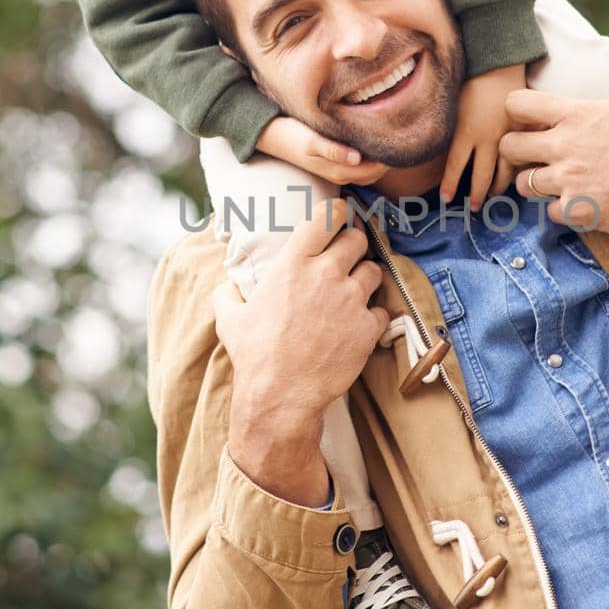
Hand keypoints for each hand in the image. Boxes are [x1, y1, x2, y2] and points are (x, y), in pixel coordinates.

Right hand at [213, 199, 390, 502]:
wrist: (280, 395)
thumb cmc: (254, 356)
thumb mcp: (229, 319)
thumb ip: (228, 295)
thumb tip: (226, 288)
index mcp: (293, 263)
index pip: (329, 216)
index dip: (339, 212)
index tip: (341, 216)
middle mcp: (326, 274)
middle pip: (358, 240)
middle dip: (355, 246)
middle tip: (348, 259)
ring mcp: (351, 300)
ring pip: (374, 271)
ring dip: (366, 278)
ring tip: (354, 292)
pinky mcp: (367, 327)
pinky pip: (382, 310)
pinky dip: (373, 316)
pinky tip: (359, 326)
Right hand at [258, 115, 387, 187]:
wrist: (273, 136)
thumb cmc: (293, 135)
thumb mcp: (312, 141)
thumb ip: (334, 151)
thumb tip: (357, 158)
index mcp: (340, 171)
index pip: (377, 169)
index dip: (389, 155)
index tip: (396, 135)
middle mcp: (343, 175)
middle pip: (377, 172)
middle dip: (388, 156)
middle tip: (396, 132)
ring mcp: (339, 171)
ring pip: (370, 170)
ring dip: (380, 156)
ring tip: (385, 134)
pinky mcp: (335, 163)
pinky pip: (361, 164)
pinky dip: (370, 155)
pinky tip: (370, 139)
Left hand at [438, 64, 525, 206]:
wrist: (499, 63)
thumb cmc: (471, 80)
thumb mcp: (452, 105)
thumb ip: (450, 129)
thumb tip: (442, 150)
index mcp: (466, 131)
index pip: (456, 167)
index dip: (451, 185)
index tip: (447, 199)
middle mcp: (488, 138)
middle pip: (483, 175)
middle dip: (478, 194)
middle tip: (475, 208)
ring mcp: (509, 135)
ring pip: (506, 170)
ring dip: (500, 186)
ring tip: (495, 196)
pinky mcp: (525, 131)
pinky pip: (525, 156)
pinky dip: (522, 169)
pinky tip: (519, 177)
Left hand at [498, 58, 608, 247]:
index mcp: (576, 114)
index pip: (516, 104)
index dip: (518, 112)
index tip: (530, 120)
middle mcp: (564, 146)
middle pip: (508, 146)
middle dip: (517, 151)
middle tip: (535, 155)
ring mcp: (569, 180)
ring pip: (523, 184)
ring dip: (535, 183)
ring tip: (555, 181)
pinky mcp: (579, 210)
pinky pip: (549, 213)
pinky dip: (560, 210)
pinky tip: (577, 202)